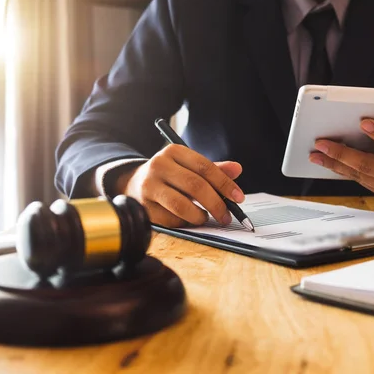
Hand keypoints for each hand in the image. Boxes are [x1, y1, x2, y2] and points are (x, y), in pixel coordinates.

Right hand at [115, 144, 244, 227]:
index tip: (239, 198)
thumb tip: (237, 169)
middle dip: (216, 204)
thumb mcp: (190, 167)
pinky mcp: (143, 206)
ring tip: (205, 217)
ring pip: (181, 205)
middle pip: (195, 186)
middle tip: (227, 216)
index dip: (225, 183)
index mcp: (174, 151)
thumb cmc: (170, 176)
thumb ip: (214, 169)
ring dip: (199, 216)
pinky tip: (188, 219)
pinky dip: (185, 223)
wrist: (134, 184)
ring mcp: (149, 186)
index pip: (205, 167)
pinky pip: (171, 220)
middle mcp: (159, 165)